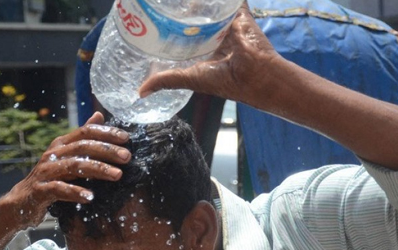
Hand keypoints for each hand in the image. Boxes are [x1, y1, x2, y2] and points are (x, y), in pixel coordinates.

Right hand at [7, 112, 130, 227]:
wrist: (22, 201)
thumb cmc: (50, 178)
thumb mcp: (65, 156)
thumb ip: (82, 138)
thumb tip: (99, 116)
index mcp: (61, 144)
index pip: (85, 132)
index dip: (106, 133)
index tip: (126, 138)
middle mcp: (52, 154)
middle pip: (82, 147)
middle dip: (107, 150)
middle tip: (127, 157)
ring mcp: (45, 172)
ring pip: (74, 166)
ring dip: (97, 169)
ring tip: (117, 175)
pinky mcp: (40, 190)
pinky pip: (59, 189)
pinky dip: (75, 192)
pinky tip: (91, 197)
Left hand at [138, 2, 279, 105]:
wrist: (256, 74)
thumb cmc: (225, 80)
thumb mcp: (190, 79)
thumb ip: (166, 80)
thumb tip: (140, 92)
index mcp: (203, 49)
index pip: (182, 34)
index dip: (168, 28)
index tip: (151, 20)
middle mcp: (214, 34)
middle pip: (194, 16)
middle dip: (180, 10)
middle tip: (162, 3)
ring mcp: (226, 22)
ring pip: (209, 5)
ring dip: (195, 2)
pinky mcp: (239, 11)